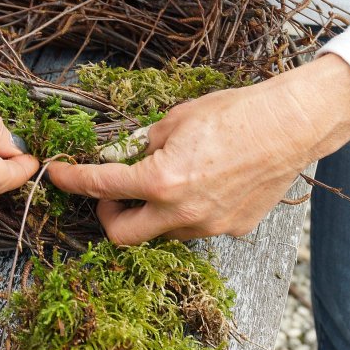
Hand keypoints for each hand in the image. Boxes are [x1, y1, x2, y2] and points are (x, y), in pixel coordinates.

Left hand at [49, 56, 349, 243]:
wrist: (289, 126)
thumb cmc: (235, 114)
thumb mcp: (176, 119)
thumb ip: (144, 143)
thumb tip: (127, 154)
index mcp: (161, 181)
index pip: (102, 186)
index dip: (73, 181)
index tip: (59, 177)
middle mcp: (181, 213)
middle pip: (122, 235)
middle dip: (108, 215)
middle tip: (113, 195)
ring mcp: (208, 226)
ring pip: (161, 232)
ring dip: (151, 213)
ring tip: (169, 181)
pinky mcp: (232, 229)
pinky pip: (196, 228)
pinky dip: (187, 212)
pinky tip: (204, 186)